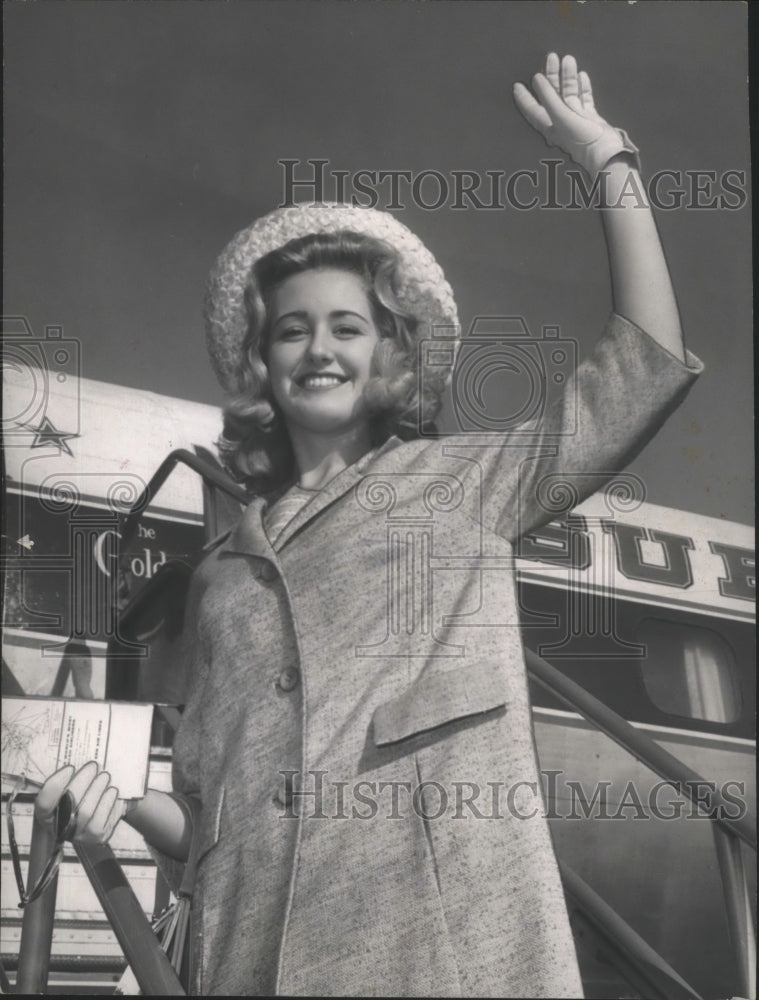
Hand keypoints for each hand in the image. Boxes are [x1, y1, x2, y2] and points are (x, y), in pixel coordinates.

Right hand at [34, 761, 126, 845]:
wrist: (101, 814)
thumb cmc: (83, 795)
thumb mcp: (72, 787)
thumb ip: (70, 779)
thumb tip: (78, 763)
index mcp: (47, 813)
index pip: (44, 803)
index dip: (56, 785)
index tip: (69, 767)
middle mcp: (59, 827)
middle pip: (68, 804)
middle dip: (82, 781)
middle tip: (93, 766)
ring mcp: (77, 834)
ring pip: (85, 812)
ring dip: (97, 790)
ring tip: (104, 776)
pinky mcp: (95, 837)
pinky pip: (100, 821)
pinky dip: (107, 803)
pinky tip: (111, 791)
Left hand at [513, 53, 638, 177]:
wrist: (605, 152)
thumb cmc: (580, 137)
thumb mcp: (560, 115)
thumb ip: (548, 96)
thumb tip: (536, 78)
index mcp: (549, 125)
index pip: (532, 109)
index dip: (524, 97)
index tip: (517, 84)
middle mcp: (560, 122)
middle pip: (552, 95)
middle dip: (551, 75)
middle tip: (551, 56)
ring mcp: (576, 119)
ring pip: (569, 93)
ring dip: (568, 76)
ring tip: (568, 59)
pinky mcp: (590, 118)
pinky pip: (584, 99)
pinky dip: (582, 86)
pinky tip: (581, 75)